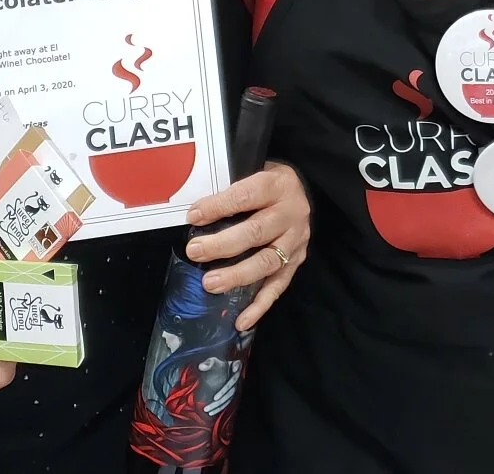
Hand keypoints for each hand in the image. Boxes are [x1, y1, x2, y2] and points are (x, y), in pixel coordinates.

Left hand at [184, 161, 309, 331]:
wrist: (299, 190)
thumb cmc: (267, 183)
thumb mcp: (252, 172)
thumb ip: (230, 189)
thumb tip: (193, 212)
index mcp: (278, 185)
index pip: (247, 195)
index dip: (219, 206)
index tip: (193, 216)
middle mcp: (292, 213)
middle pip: (257, 231)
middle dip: (222, 244)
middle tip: (194, 251)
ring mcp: (296, 241)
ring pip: (267, 262)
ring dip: (237, 275)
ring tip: (210, 283)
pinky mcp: (297, 262)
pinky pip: (279, 286)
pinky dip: (260, 306)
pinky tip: (241, 320)